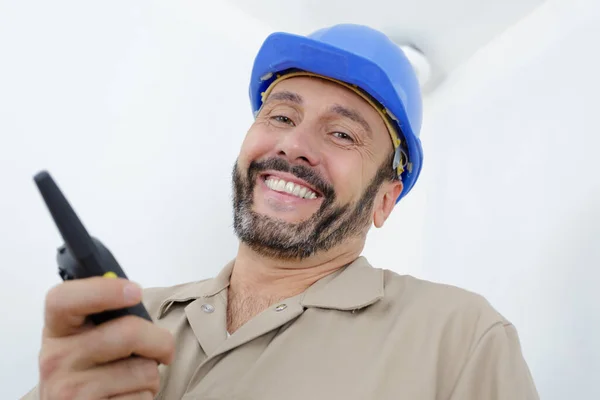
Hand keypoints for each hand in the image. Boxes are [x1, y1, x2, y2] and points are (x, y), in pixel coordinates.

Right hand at [37, 277, 174, 399]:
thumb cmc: (94, 373)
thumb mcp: (89, 341)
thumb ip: (109, 319)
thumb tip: (134, 296)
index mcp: (58, 330)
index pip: (64, 299)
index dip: (103, 290)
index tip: (134, 291)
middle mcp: (56, 359)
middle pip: (128, 332)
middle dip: (160, 341)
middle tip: (163, 350)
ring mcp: (69, 390)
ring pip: (144, 369)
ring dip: (151, 376)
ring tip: (132, 381)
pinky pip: (142, 396)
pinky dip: (146, 397)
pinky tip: (126, 398)